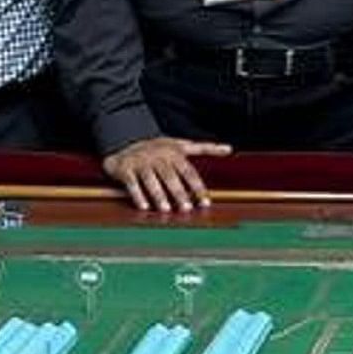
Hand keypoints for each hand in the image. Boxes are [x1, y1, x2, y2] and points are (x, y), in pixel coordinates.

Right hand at [104, 136, 227, 212]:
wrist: (123, 144)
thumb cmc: (156, 150)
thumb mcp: (180, 145)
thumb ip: (204, 148)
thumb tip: (229, 148)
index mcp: (173, 151)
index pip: (190, 167)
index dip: (200, 181)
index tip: (210, 190)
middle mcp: (158, 155)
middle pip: (171, 175)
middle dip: (179, 193)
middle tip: (186, 208)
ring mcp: (140, 161)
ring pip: (151, 180)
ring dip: (159, 196)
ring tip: (166, 210)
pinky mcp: (125, 168)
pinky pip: (132, 183)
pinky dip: (138, 195)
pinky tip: (144, 207)